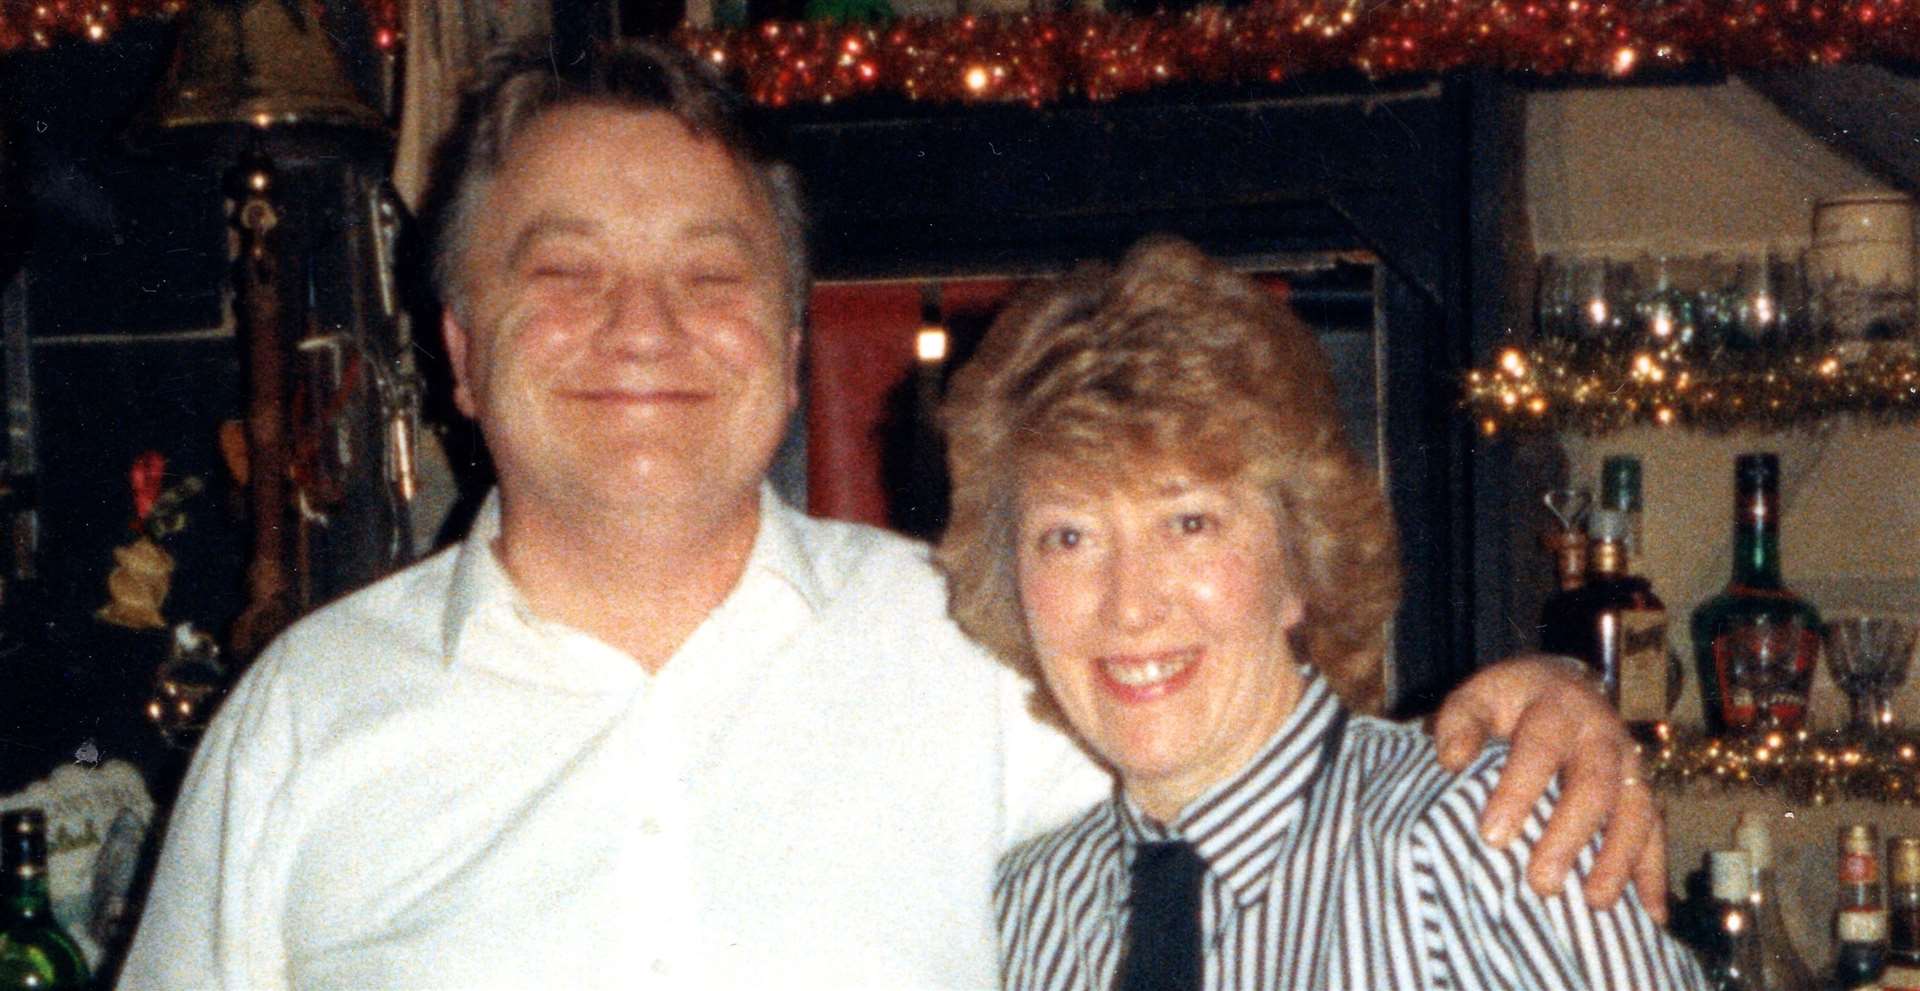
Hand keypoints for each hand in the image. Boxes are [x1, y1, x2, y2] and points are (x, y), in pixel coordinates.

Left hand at [1429, 654, 1667, 922]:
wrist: (1564, 686)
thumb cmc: (1509, 703)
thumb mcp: (1479, 697)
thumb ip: (1460, 724)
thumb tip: (1451, 760)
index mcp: (1556, 706)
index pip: (1539, 748)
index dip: (1518, 791)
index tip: (1492, 836)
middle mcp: (1602, 733)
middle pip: (1594, 785)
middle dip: (1569, 836)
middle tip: (1542, 883)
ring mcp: (1630, 762)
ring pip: (1635, 811)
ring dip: (1618, 860)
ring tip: (1595, 903)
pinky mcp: (1644, 790)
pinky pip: (1657, 831)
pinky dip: (1653, 873)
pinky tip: (1651, 914)